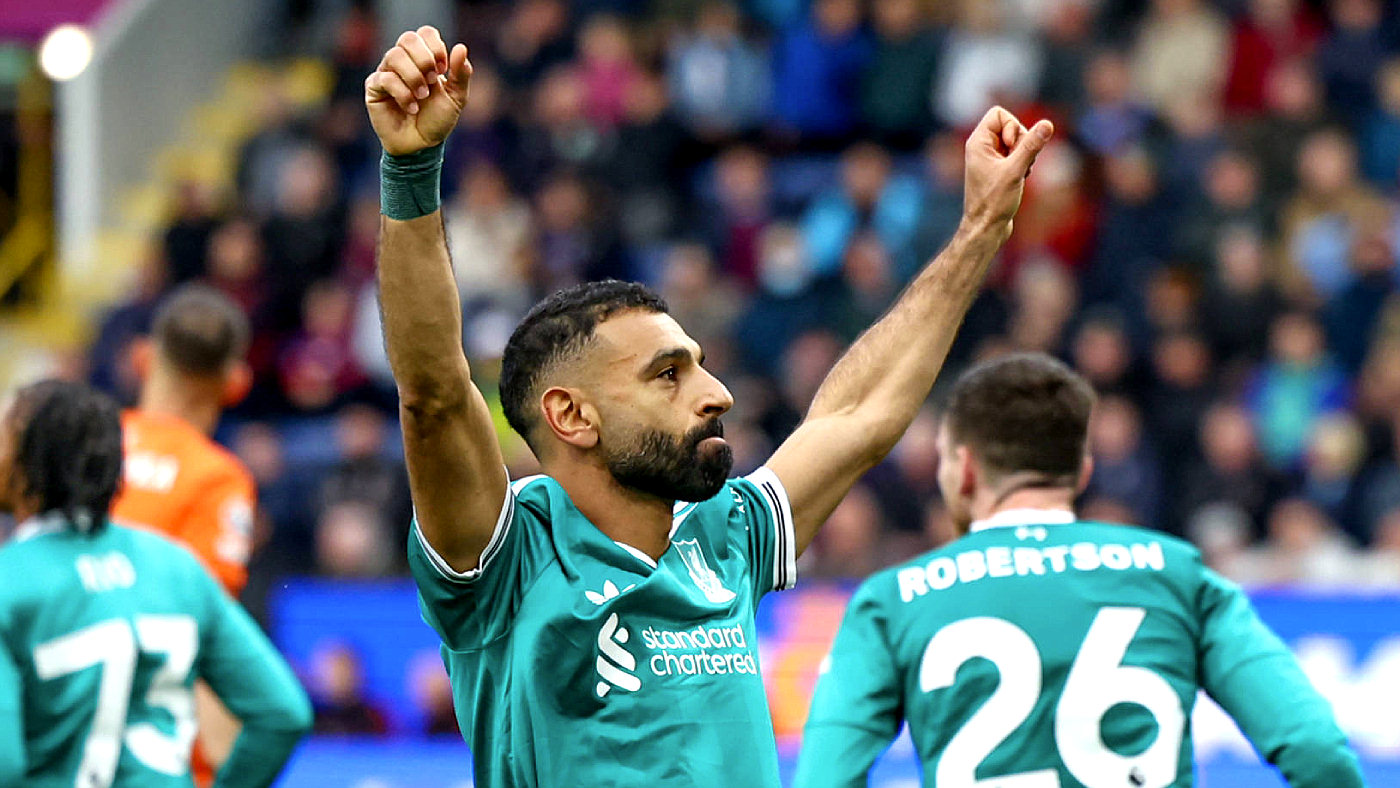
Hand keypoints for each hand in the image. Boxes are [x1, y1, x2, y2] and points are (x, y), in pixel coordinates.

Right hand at [365, 27, 471, 155]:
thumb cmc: (437, 120)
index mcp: (423, 58)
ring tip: (422, 96)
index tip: (444, 69)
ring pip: (394, 55)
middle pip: (407, 38)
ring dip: (413, 77)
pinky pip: (385, 78)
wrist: (421, 146)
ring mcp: (386, 72)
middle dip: (424, 59)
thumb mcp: (456, 98)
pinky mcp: (374, 88)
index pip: (425, 33)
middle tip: (433, 81)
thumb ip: (461, 74)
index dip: (435, 47)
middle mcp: (403, 61)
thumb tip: (461, 48)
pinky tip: (411, 108)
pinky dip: (402, 93)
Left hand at [960, 106, 1053, 237]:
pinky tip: (1021, 180)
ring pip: (1017, 142)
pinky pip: (1018, 155)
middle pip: (1011, 126)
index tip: (1011, 147)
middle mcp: (982, 148)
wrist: (986, 228)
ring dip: (1025, 155)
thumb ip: (1031, 146)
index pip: (999, 113)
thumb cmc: (994, 202)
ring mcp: (991, 158)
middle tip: (1019, 163)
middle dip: (1022, 142)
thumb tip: (1047, 124)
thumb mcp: (1015, 171)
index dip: (1012, 126)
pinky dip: (1024, 164)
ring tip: (1020, 174)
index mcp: (978, 142)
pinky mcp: (999, 169)